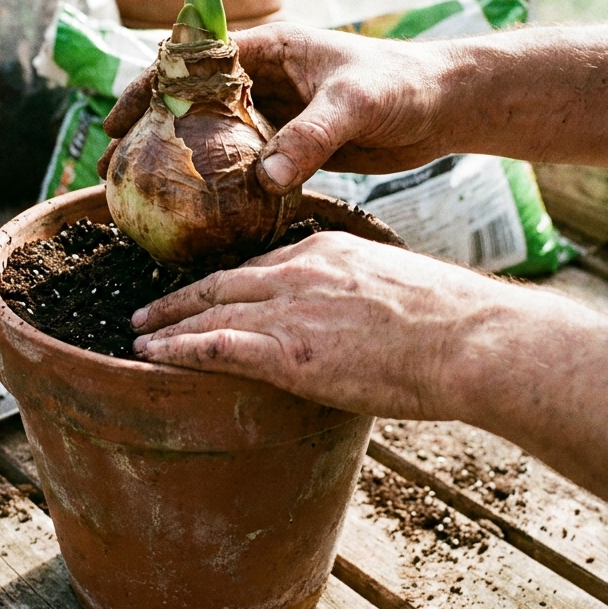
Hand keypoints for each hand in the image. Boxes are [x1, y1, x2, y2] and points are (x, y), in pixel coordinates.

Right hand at [99, 23, 451, 192]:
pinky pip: (244, 164)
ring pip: (212, 137)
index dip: (149, 89)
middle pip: (190, 102)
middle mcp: (265, 78)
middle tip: (111, 169)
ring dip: (178, 163)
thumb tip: (266, 178)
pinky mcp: (293, 144)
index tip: (118, 122)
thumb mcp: (354, 105)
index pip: (190, 62)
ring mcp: (277, 113)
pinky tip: (197, 213)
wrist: (445, 106)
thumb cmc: (402, 86)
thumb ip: (311, 138)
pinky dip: (218, 185)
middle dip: (149, 132)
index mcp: (269, 49)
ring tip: (139, 196)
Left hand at [130, 231, 534, 420]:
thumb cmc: (454, 325)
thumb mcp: (400, 290)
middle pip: (223, 280)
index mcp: (329, 252)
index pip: (263, 264)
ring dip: (167, 323)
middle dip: (181, 297)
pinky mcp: (286, 349)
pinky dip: (178, 349)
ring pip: (210, 309)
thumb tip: (361, 326)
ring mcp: (289, 308)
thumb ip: (364, 300)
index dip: (228, 281)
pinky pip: (215, 345)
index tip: (207, 292)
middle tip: (149, 309)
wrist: (469, 339)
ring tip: (138, 335)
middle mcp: (300, 270)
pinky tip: (152, 356)